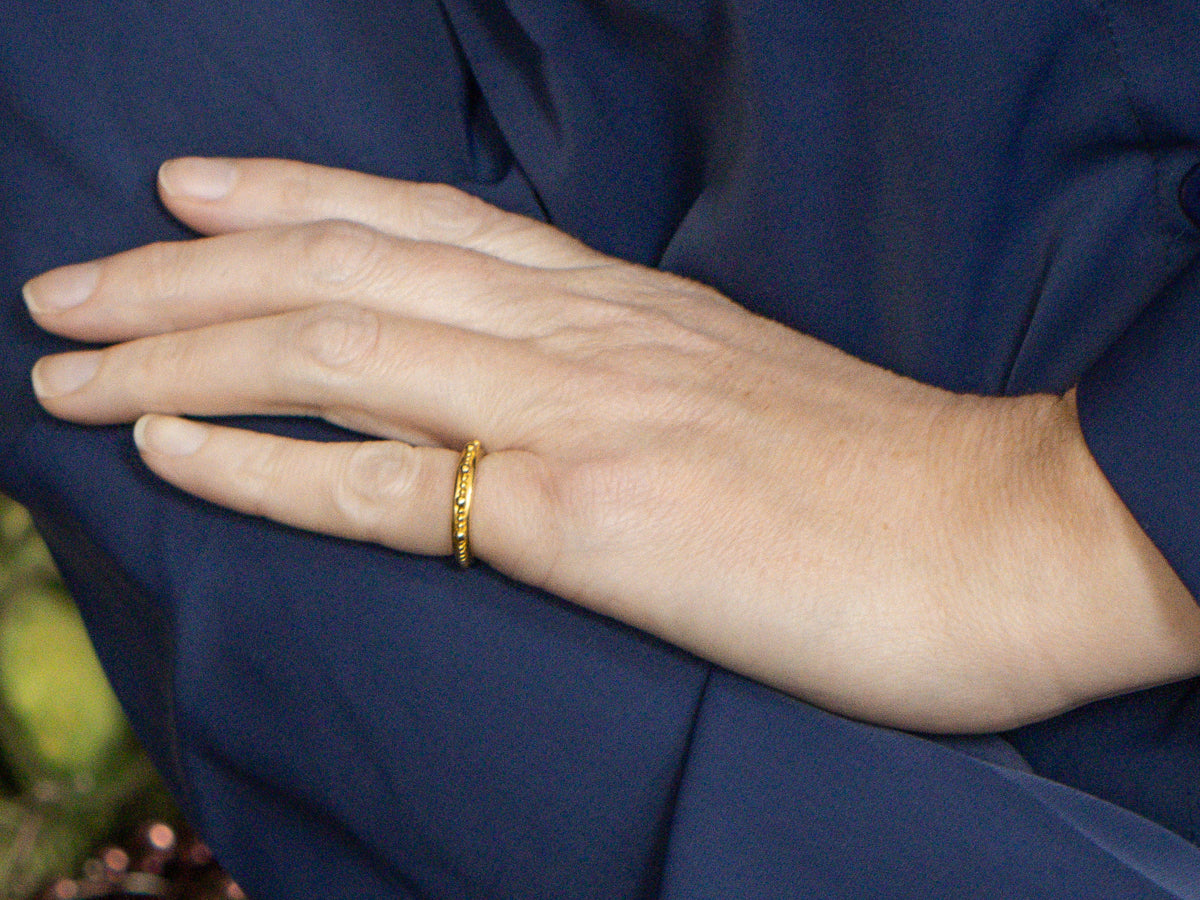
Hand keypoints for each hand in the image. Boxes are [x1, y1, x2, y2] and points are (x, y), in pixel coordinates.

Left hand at [24, 158, 1199, 731]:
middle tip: (73, 275)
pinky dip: (256, 462)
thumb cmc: (889, 480)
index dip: (294, 200)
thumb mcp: (740, 397)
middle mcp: (582, 331)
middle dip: (187, 268)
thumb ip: (635, 382)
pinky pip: (379, 482)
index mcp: (623, 305)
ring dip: (181, 345)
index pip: (425, 222)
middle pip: (346, 265)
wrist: (1011, 532)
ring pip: (334, 344)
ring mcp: (579, 410)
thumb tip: (556, 404)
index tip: (194, 196)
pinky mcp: (586, 517)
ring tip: (64, 352)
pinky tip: (162, 445)